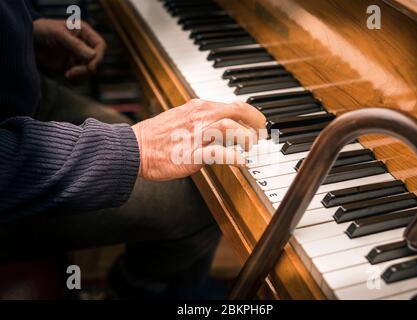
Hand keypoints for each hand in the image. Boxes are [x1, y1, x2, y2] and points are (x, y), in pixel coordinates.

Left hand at [33, 19, 106, 78]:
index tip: (90, 66)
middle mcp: (84, 44)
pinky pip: (82, 76)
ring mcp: (79, 56)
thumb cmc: (41, 31)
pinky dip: (77, 78)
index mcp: (84, 32)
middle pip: (97, 60)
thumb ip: (75, 44)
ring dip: (82, 75)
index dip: (98, 56)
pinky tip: (66, 75)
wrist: (28, 43)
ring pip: (91, 70)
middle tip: (73, 72)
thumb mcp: (58, 34)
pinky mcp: (72, 67)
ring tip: (68, 74)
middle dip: (87, 68)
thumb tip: (93, 56)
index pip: (100, 45)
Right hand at [132, 99, 266, 180]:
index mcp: (198, 107)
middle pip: (238, 112)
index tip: (258, 124)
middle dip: (256, 123)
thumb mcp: (182, 117)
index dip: (251, 115)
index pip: (234, 105)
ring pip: (230, 128)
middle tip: (262, 134)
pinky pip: (218, 153)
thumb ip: (202, 118)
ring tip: (250, 147)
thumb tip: (222, 124)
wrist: (134, 148)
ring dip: (246, 138)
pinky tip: (242, 161)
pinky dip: (234, 156)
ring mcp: (195, 135)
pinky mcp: (191, 154)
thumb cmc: (157, 136)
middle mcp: (199, 117)